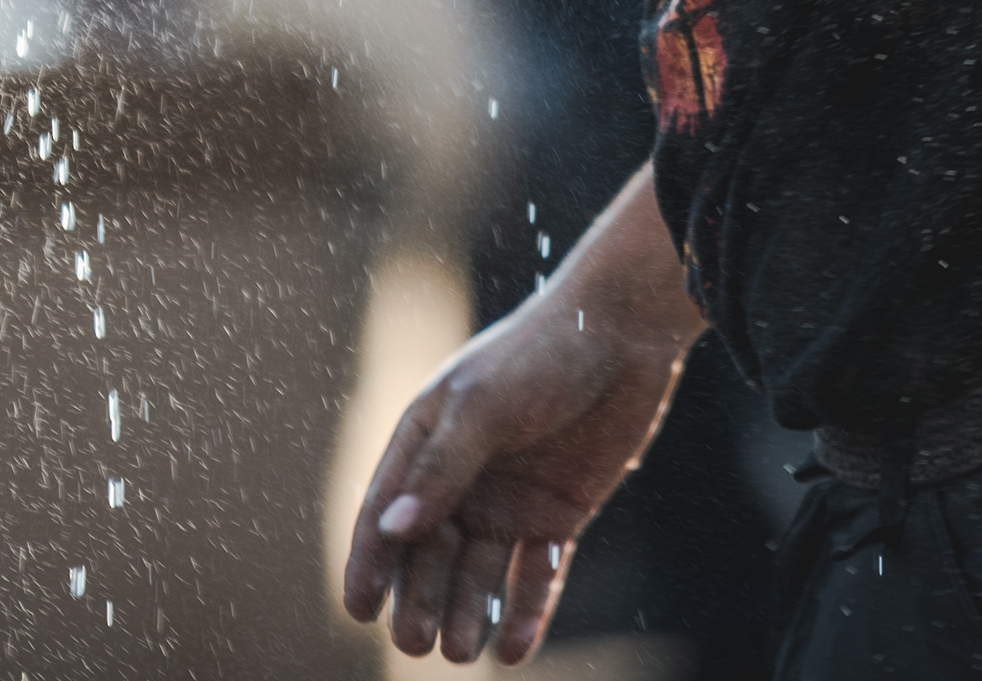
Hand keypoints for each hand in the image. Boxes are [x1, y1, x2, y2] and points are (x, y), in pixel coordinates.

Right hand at [339, 286, 690, 663]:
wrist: (623, 333)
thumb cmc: (540, 354)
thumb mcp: (484, 406)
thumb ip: (442, 469)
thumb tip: (392, 530)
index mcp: (428, 438)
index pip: (387, 509)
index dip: (370, 560)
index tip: (358, 610)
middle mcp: (464, 476)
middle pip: (431, 552)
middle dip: (420, 599)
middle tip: (417, 644)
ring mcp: (511, 498)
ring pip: (480, 573)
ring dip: (470, 613)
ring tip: (462, 652)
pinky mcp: (559, 514)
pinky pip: (537, 575)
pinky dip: (526, 612)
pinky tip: (515, 650)